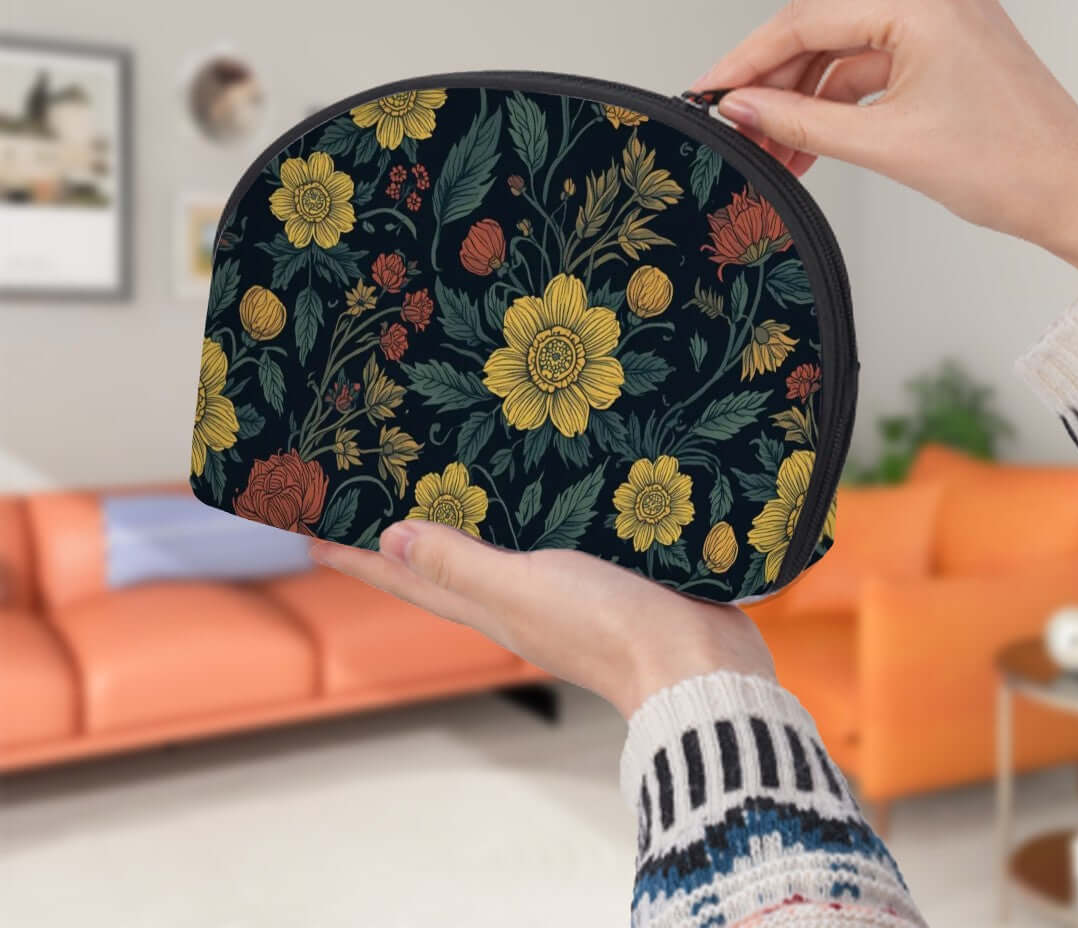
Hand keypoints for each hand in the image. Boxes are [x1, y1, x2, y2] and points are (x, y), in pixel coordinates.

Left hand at [310, 520, 774, 718]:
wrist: (700, 663)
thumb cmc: (609, 627)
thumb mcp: (523, 590)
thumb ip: (461, 565)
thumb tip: (388, 538)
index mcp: (489, 604)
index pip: (406, 577)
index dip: (358, 557)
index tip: (310, 530)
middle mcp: (514, 598)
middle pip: (440, 562)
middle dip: (400, 532)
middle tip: (367, 491)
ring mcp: (557, 589)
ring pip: (492, 548)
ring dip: (459, 522)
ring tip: (437, 482)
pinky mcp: (600, 573)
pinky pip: (544, 540)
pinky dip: (523, 518)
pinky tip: (534, 492)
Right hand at [695, 0, 1077, 280]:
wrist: (1073, 191)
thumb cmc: (1007, 166)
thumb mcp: (884, 144)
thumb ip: (799, 121)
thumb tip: (739, 108)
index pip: (806, 19)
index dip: (746, 59)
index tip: (706, 90)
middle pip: (821, 29)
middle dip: (774, 85)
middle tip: (735, 130)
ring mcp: (943, 12)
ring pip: (843, 49)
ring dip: (804, 99)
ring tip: (773, 150)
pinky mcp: (945, 39)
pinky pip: (872, 62)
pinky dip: (839, 100)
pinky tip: (810, 140)